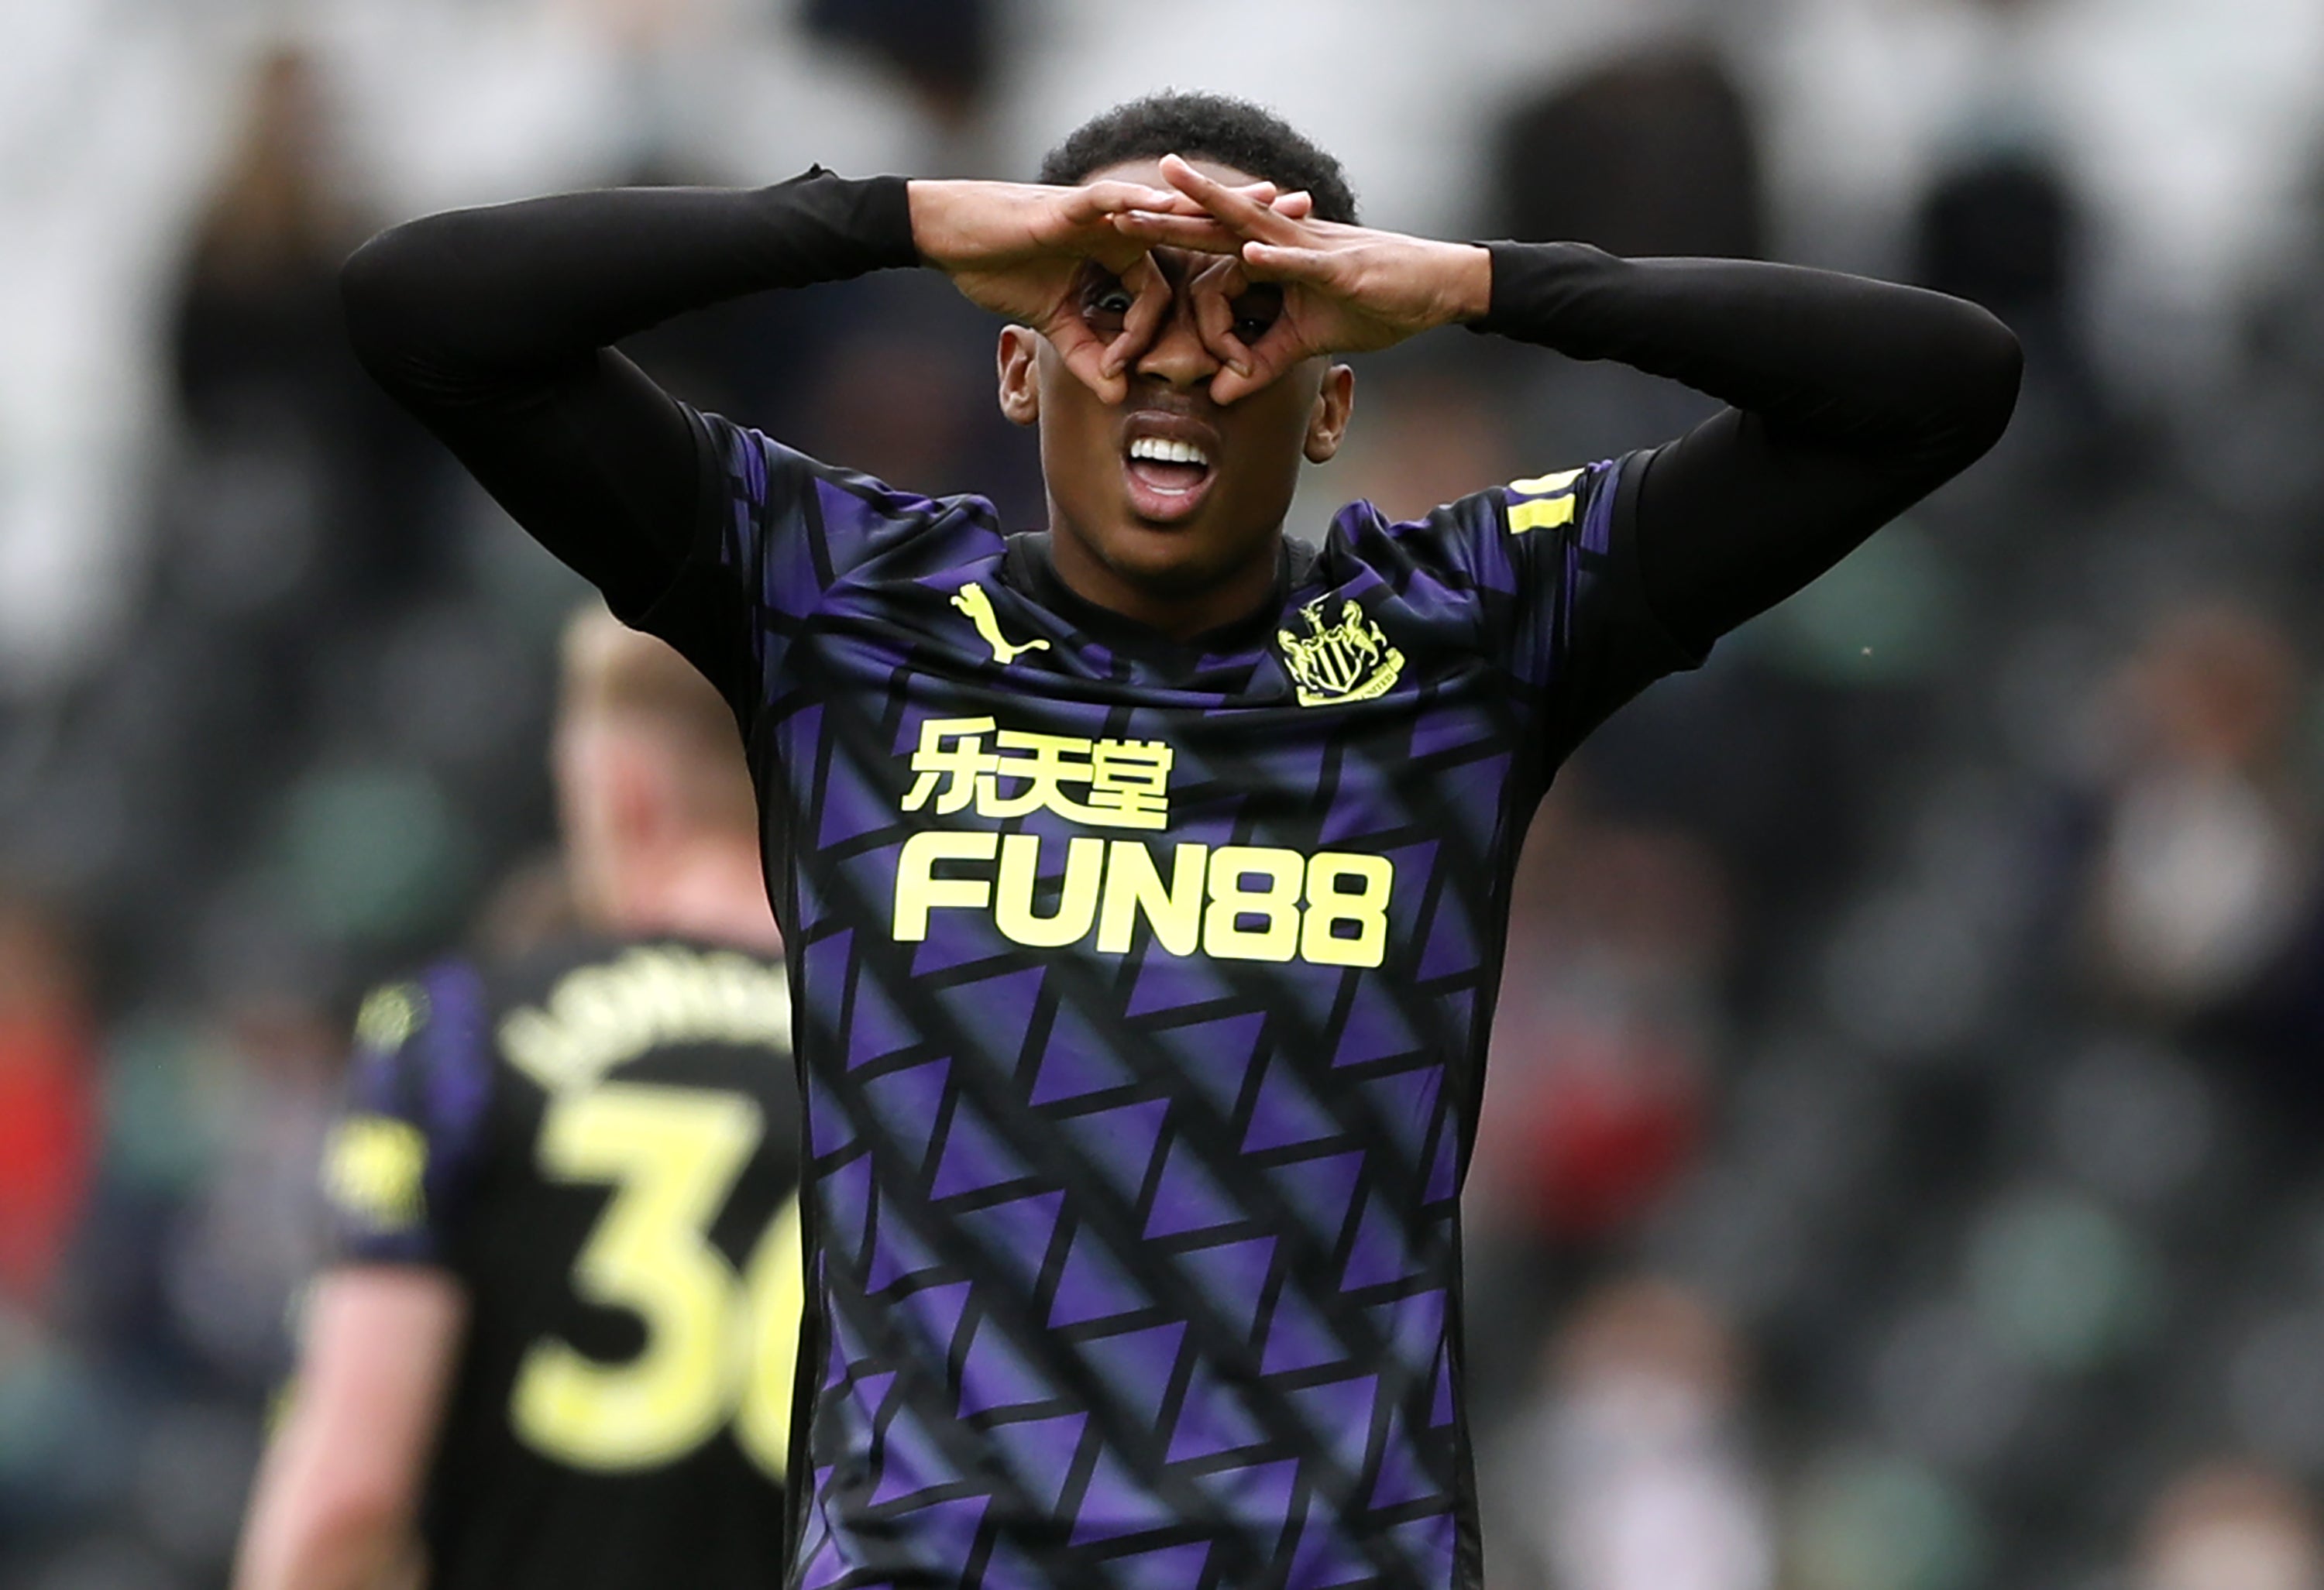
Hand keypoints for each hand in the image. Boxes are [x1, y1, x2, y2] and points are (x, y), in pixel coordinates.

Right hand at [909, 175, 1308, 403]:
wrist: (951, 238)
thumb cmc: (998, 271)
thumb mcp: (1052, 326)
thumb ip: (1089, 357)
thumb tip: (1118, 394)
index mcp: (1123, 252)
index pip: (1179, 279)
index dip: (1213, 302)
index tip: (1247, 334)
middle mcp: (1122, 227)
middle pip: (1198, 225)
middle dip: (1252, 221)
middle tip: (1307, 215)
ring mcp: (1101, 214)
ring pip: (1172, 208)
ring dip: (1221, 207)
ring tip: (1267, 201)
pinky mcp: (1072, 208)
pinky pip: (1118, 206)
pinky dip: (1146, 207)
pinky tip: (1177, 207)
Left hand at [1112, 154, 1492, 403]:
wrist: (1437, 288)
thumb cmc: (1377, 304)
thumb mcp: (1309, 341)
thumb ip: (1263, 362)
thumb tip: (1220, 396)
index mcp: (1274, 256)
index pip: (1211, 253)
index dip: (1170, 249)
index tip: (1129, 247)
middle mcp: (1286, 242)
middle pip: (1215, 225)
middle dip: (1165, 216)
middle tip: (1113, 205)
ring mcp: (1313, 249)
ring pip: (1251, 225)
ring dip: (1209, 209)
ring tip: (1167, 193)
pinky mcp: (1342, 267)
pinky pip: (1303, 262)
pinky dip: (1277, 258)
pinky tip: (1248, 251)